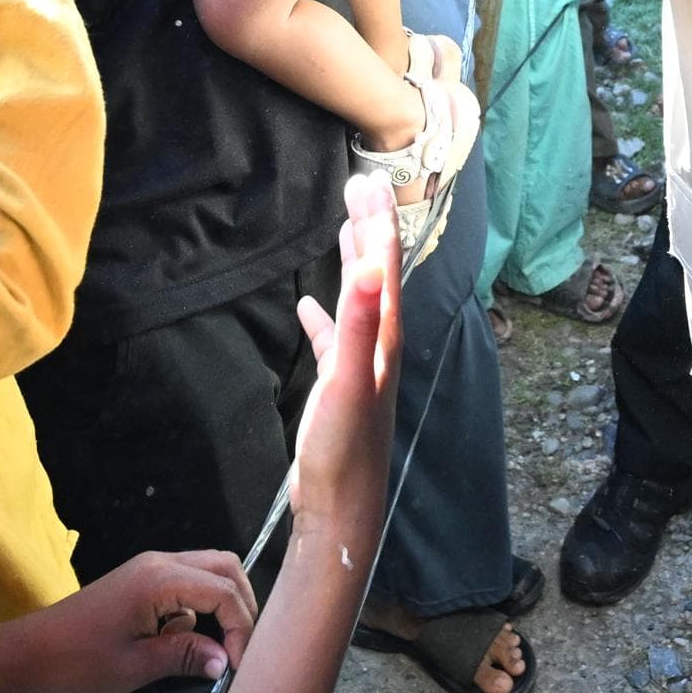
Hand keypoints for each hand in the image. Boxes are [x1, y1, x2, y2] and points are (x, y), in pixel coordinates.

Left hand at [0, 550, 259, 692]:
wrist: (31, 653)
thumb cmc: (79, 662)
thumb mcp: (136, 666)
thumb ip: (185, 656)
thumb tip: (225, 662)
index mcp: (160, 580)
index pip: (224, 592)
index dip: (241, 627)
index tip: (240, 666)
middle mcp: (159, 563)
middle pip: (225, 567)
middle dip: (242, 606)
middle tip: (243, 648)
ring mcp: (149, 568)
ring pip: (208, 571)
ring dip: (223, 604)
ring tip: (222, 646)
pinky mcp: (141, 581)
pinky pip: (188, 582)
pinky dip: (201, 606)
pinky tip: (189, 640)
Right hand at [291, 174, 404, 562]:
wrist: (341, 509)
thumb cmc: (343, 451)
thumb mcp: (347, 383)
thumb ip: (358, 325)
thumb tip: (369, 267)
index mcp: (383, 340)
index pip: (383, 269)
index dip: (377, 224)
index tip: (367, 182)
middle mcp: (379, 348)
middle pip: (377, 277)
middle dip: (370, 232)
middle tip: (360, 187)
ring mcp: (361, 368)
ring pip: (359, 303)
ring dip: (353, 265)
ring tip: (344, 229)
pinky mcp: (341, 389)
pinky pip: (335, 339)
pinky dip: (326, 316)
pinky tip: (308, 306)